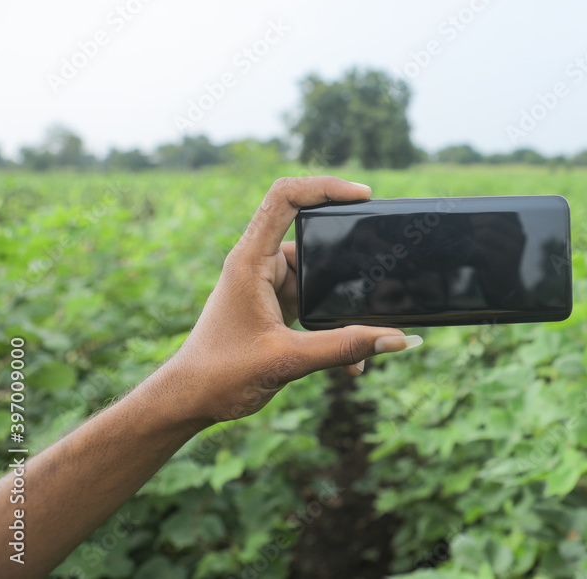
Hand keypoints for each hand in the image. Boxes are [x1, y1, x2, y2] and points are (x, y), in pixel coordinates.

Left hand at [156, 176, 422, 427]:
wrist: (190, 400)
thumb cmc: (221, 375)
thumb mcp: (289, 360)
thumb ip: (344, 347)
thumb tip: (396, 340)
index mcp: (251, 261)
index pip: (285, 198)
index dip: (324, 187)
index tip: (363, 196)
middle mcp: (259, 264)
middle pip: (313, 236)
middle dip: (349, 254)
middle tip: (383, 265)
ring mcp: (268, 283)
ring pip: (320, 274)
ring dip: (343, 300)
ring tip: (367, 326)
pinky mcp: (277, 304)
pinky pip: (315, 300)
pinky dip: (334, 323)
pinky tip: (349, 358)